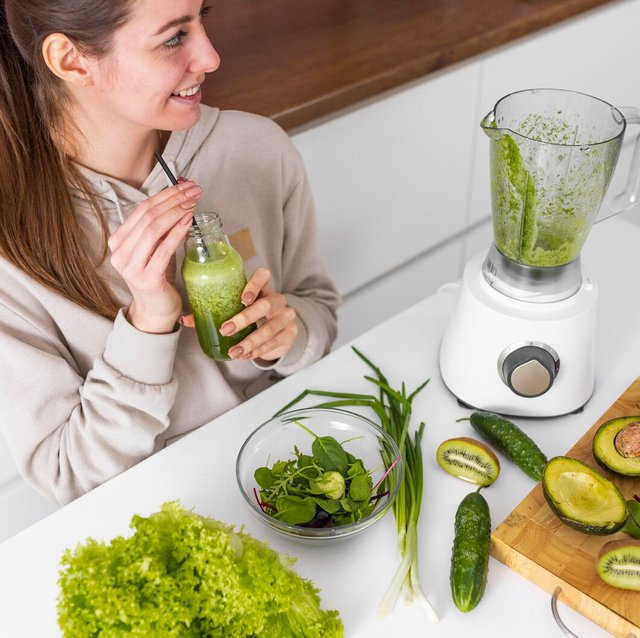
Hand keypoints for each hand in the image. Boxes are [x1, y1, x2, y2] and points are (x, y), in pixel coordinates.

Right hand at [108, 180, 201, 332]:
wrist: (155, 310)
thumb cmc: (158, 277)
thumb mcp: (155, 248)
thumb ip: (159, 228)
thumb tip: (180, 199)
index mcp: (118, 241)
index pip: (141, 210)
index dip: (164, 195)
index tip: (185, 186)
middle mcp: (120, 253)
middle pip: (148, 217)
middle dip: (173, 200)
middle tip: (193, 191)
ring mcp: (131, 267)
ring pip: (153, 230)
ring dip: (176, 212)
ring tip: (193, 203)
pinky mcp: (146, 278)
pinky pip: (163, 249)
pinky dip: (177, 232)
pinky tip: (188, 221)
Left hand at [220, 267, 297, 361]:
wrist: (279, 333)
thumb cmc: (253, 317)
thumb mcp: (237, 311)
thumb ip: (213, 312)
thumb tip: (186, 319)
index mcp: (263, 288)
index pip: (264, 276)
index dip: (254, 284)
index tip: (242, 298)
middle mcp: (277, 299)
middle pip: (266, 304)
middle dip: (245, 318)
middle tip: (225, 330)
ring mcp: (285, 317)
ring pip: (270, 328)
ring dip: (250, 341)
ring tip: (234, 352)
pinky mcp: (289, 334)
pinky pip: (274, 343)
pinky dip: (257, 351)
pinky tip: (245, 356)